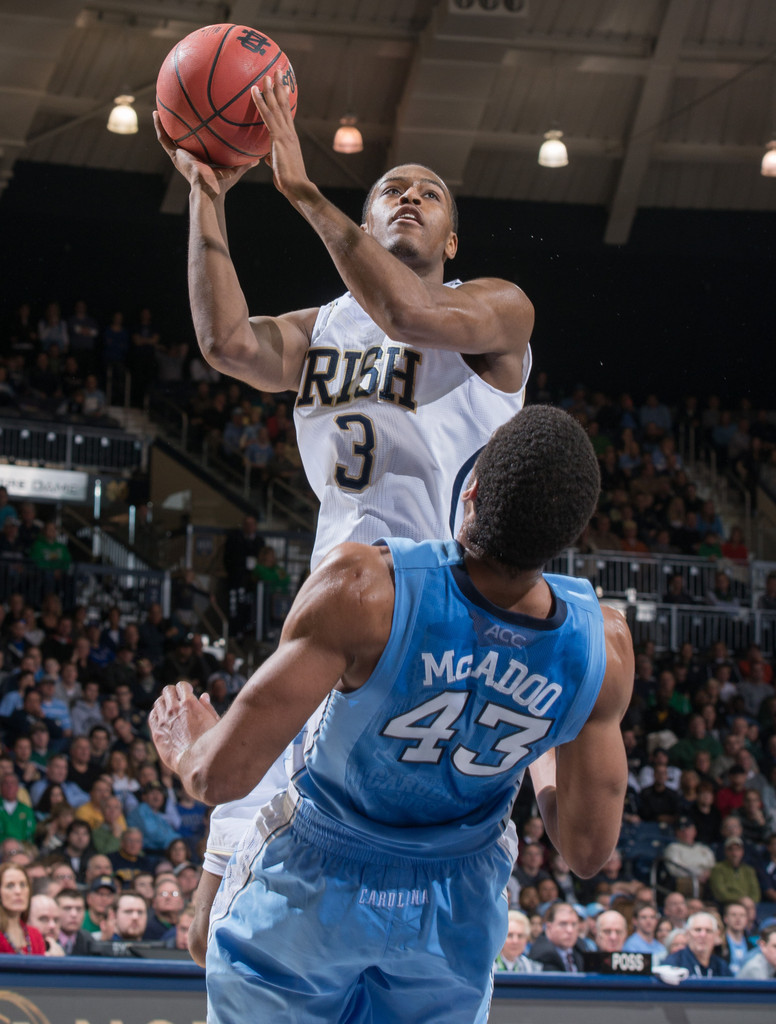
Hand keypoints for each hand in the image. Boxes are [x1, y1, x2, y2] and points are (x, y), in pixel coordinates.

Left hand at [149, 681, 218, 774]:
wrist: (196, 763)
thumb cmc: (210, 743)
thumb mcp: (214, 722)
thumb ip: (207, 707)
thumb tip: (203, 696)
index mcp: (189, 703)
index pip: (181, 685)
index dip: (185, 688)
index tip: (187, 692)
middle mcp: (174, 709)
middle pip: (167, 690)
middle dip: (173, 692)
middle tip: (177, 699)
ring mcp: (164, 721)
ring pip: (158, 702)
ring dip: (164, 702)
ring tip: (169, 708)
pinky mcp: (156, 733)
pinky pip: (152, 716)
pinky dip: (156, 713)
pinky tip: (162, 717)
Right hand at [153, 111, 256, 197]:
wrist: (209, 190)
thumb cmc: (221, 184)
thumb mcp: (234, 170)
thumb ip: (245, 163)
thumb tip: (258, 158)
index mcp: (200, 158)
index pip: (197, 141)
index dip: (195, 130)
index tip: (195, 118)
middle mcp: (188, 155)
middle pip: (181, 136)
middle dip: (178, 123)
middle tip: (175, 107)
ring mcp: (179, 155)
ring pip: (168, 135)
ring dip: (163, 122)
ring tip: (159, 105)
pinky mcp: (174, 155)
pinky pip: (163, 139)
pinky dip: (159, 127)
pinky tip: (155, 114)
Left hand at [250, 70, 314, 203]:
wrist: (296, 186)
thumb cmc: (289, 182)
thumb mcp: (278, 167)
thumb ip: (272, 158)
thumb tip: (266, 157)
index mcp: (291, 137)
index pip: (287, 114)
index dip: (285, 98)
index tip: (284, 86)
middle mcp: (290, 131)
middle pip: (284, 104)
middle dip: (281, 86)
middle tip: (277, 71)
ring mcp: (285, 133)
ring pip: (277, 105)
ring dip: (271, 88)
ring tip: (267, 73)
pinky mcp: (278, 137)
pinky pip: (266, 115)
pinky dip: (260, 101)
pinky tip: (254, 90)